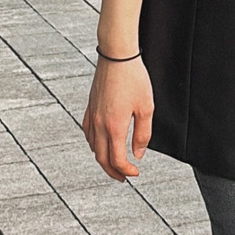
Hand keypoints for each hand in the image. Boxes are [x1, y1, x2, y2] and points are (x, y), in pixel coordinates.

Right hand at [82, 56, 153, 180]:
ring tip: (114, 163)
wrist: (116, 57)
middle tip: (124, 177)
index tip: (135, 172)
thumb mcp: (146, 108)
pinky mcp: (89, 108)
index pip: (117, 159)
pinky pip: (87, 134)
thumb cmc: (133, 78)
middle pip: (102, 158)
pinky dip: (94, 145)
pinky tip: (101, 143)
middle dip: (113, 171)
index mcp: (114, 126)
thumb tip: (138, 153)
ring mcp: (92, 116)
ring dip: (103, 159)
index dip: (126, 171)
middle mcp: (99, 124)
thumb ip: (142, 134)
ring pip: (93, 147)